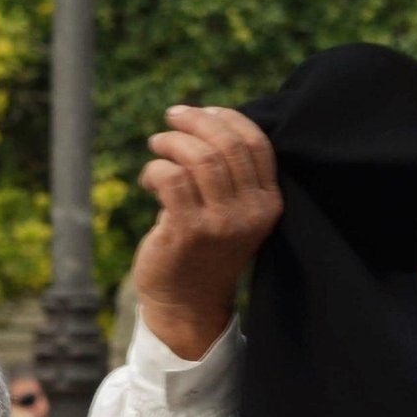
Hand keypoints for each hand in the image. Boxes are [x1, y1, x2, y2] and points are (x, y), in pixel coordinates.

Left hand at [133, 105, 282, 360]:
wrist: (185, 304)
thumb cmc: (202, 250)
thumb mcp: (230, 211)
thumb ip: (229, 174)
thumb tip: (205, 119)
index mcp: (267, 202)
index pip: (255, 143)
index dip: (226, 118)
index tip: (200, 112)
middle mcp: (250, 213)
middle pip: (227, 145)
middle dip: (196, 121)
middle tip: (172, 118)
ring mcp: (220, 224)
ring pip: (199, 158)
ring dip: (171, 143)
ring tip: (157, 145)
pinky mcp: (187, 232)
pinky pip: (171, 179)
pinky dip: (155, 169)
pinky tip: (148, 179)